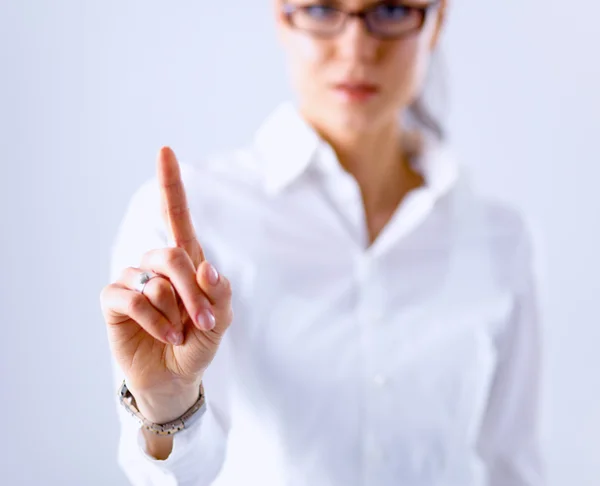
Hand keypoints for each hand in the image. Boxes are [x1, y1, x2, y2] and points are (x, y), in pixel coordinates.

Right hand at [100, 147, 232, 421]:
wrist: (174, 377)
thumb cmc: (197, 343)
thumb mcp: (219, 321)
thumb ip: (218, 295)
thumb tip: (206, 267)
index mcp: (185, 260)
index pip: (175, 216)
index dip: (169, 184)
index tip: (165, 150)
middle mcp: (155, 265)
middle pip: (172, 254)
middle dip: (193, 291)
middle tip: (204, 322)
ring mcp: (133, 281)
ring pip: (155, 281)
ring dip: (175, 312)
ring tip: (181, 334)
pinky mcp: (114, 301)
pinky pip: (134, 299)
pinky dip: (155, 320)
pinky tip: (166, 335)